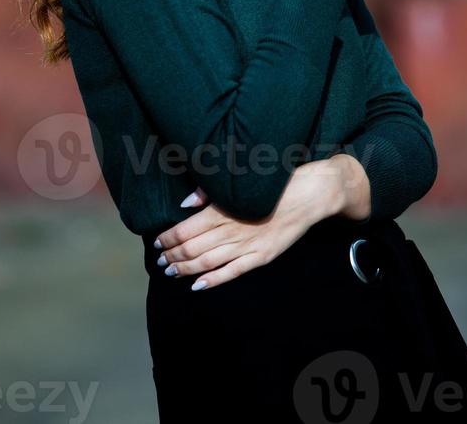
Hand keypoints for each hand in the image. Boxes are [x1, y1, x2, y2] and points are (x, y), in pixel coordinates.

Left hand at [152, 160, 348, 290]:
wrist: (309, 195)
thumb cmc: (273, 182)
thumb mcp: (240, 180)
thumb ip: (209, 194)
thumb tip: (184, 205)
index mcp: (222, 210)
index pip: (185, 230)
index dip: (168, 238)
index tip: (157, 242)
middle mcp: (230, 231)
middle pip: (192, 249)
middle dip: (172, 256)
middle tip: (160, 260)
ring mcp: (246, 247)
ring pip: (207, 263)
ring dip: (185, 269)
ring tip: (171, 271)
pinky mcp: (260, 257)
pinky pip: (231, 273)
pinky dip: (212, 281)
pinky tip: (198, 285)